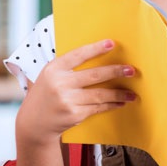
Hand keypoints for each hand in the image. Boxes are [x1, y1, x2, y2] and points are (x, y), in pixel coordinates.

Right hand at [16, 38, 136, 149]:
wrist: (34, 121)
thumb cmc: (46, 94)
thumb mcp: (51, 75)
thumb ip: (69, 67)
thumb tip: (99, 58)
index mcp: (54, 69)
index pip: (78, 55)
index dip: (95, 49)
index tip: (111, 44)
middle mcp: (60, 83)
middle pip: (94, 75)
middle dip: (115, 71)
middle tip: (131, 70)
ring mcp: (67, 100)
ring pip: (99, 94)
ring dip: (118, 93)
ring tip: (132, 92)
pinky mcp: (75, 115)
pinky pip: (98, 108)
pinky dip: (111, 105)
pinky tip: (120, 102)